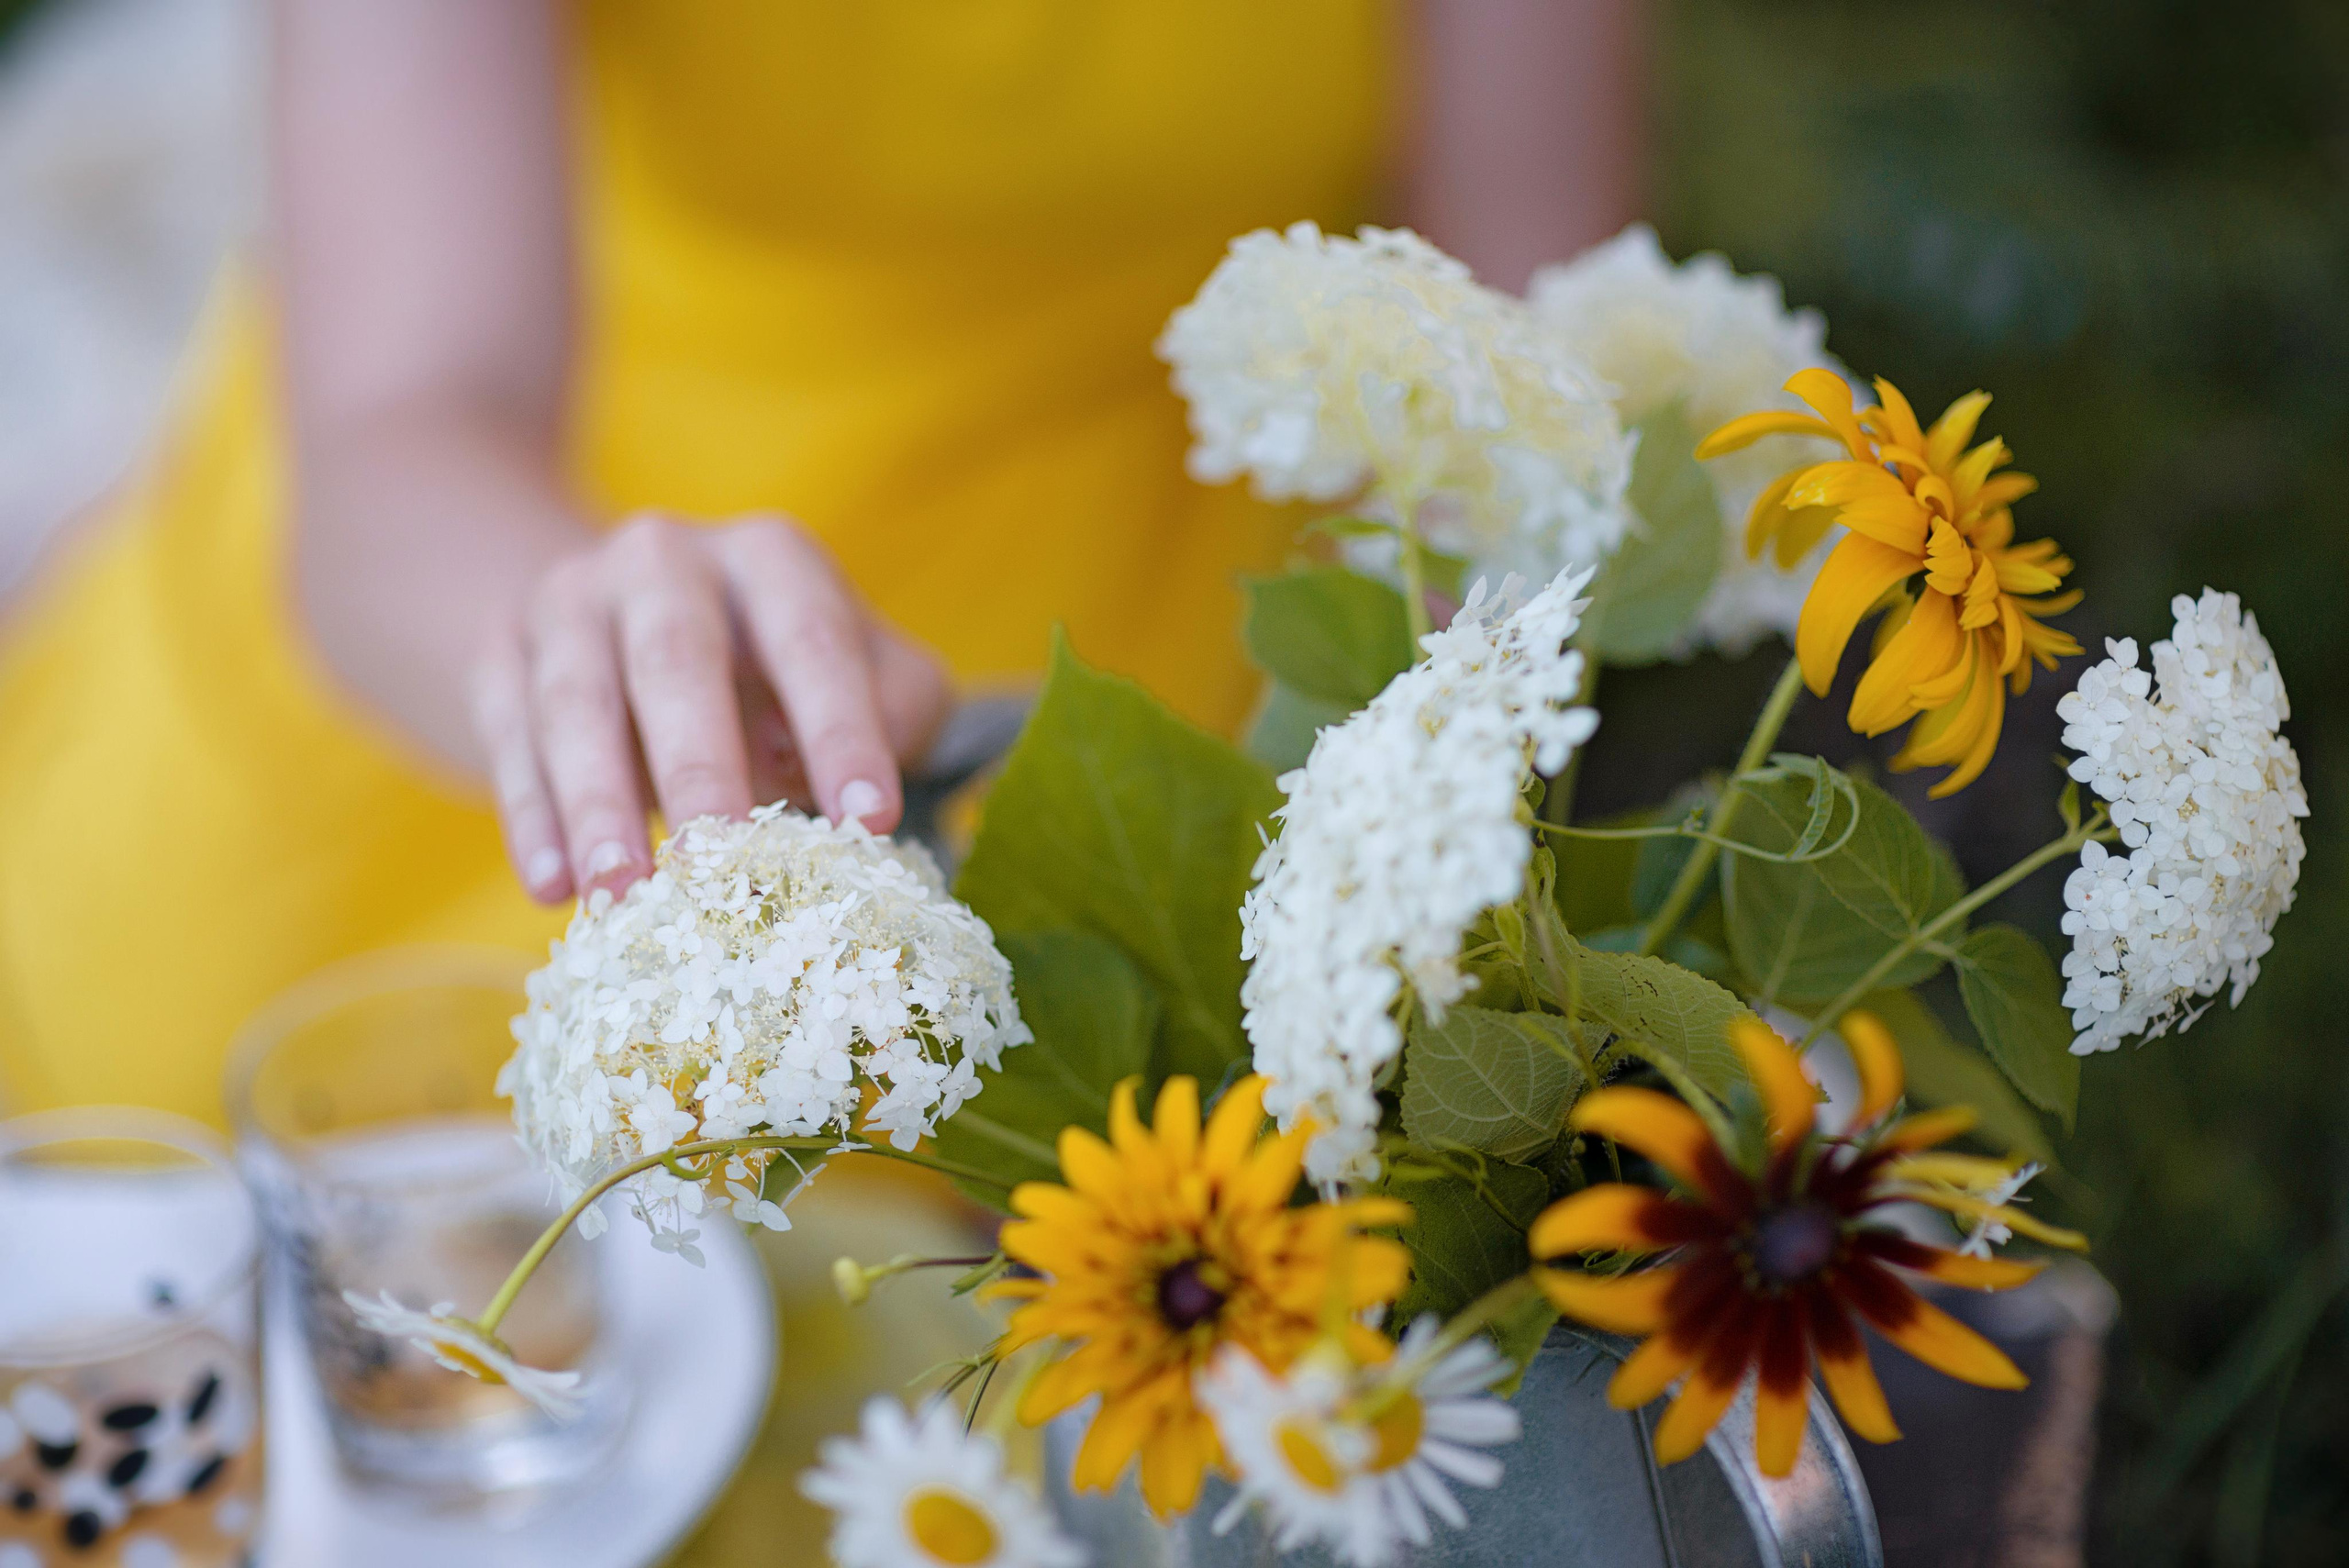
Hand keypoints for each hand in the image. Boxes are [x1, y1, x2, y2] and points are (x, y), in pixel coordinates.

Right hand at [469, 513, 950, 903]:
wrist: (620, 621)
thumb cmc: (772, 674)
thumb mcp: (856, 671)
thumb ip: (896, 711)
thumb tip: (853, 795)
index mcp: (770, 558)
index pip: (813, 640)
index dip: (844, 732)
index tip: (869, 825)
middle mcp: (664, 559)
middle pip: (676, 660)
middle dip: (699, 767)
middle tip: (717, 863)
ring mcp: (570, 600)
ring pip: (576, 702)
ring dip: (596, 804)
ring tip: (619, 896)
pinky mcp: (500, 651)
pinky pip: (509, 736)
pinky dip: (531, 816)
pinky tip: (553, 889)